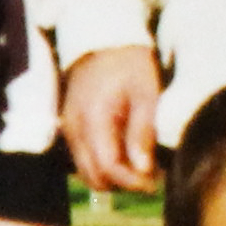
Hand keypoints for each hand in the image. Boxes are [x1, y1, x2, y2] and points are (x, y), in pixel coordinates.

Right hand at [62, 46, 162, 193]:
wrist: (103, 41)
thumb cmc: (129, 63)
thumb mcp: (146, 92)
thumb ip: (142, 130)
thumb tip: (143, 169)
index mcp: (93, 118)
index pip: (107, 166)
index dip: (132, 181)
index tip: (156, 183)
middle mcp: (74, 128)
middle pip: (93, 177)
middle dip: (122, 184)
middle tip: (152, 178)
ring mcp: (69, 129)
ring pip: (86, 172)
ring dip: (113, 178)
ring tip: (142, 167)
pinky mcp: (71, 129)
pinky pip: (84, 160)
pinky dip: (104, 166)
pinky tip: (127, 155)